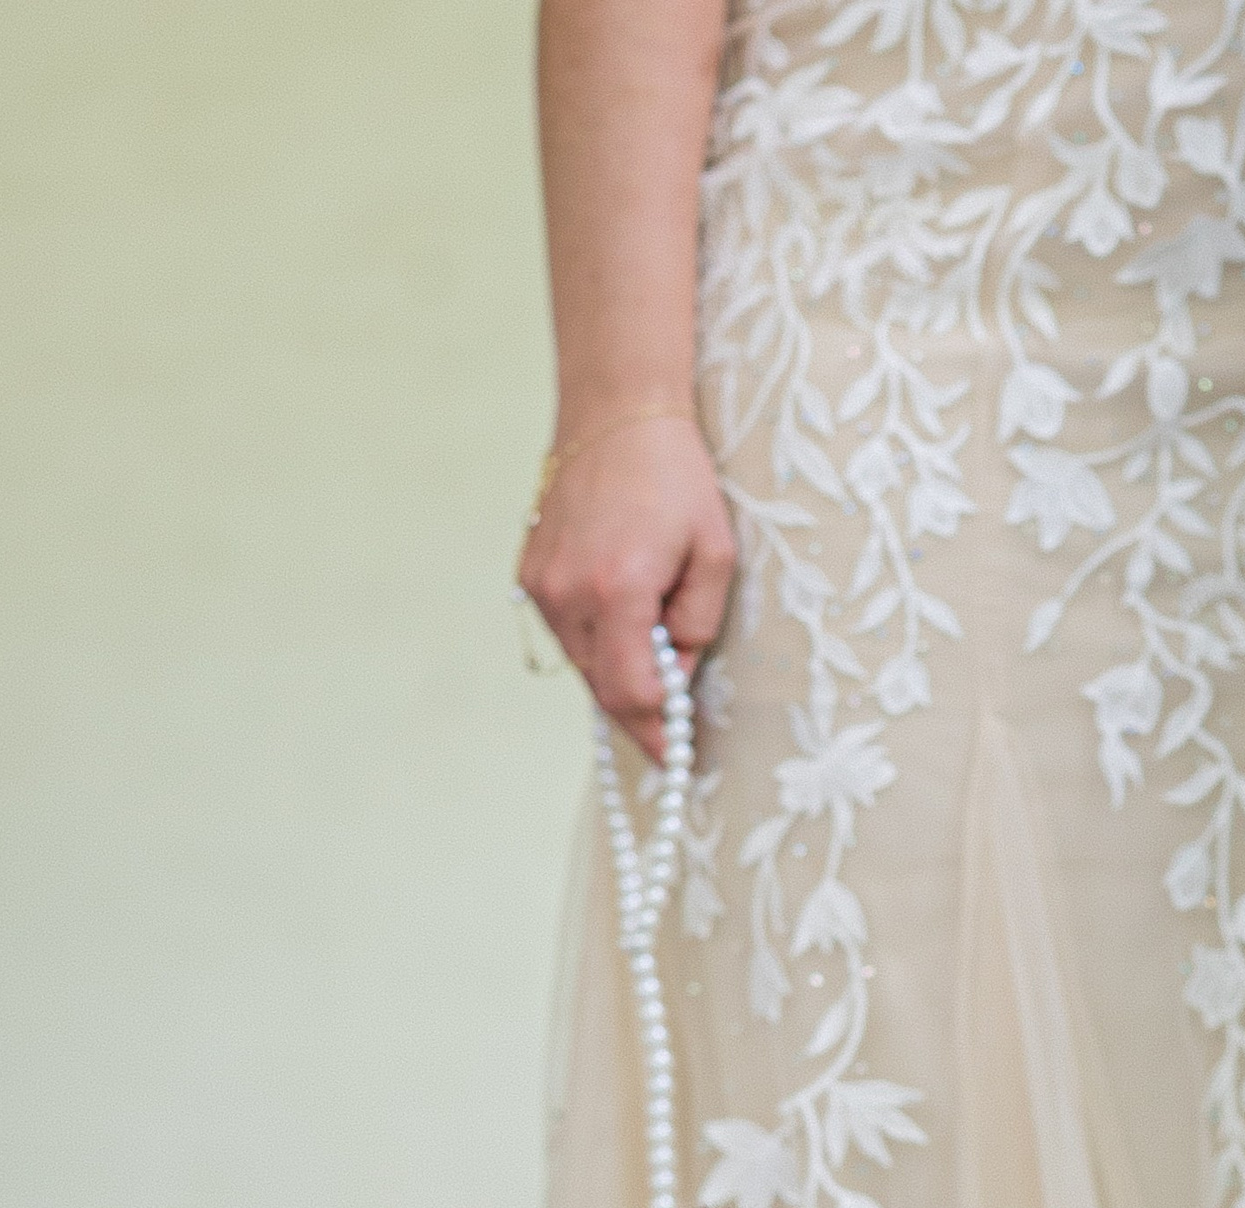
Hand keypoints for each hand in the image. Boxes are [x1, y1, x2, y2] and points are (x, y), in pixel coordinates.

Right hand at [521, 414, 735, 758]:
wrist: (614, 412)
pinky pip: (567, 633)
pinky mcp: (530, 574)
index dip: (659, 733)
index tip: (678, 759)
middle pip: (603, 688)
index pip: (634, 693)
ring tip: (657, 656)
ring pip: (582, 665)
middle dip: (640, 714)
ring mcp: (541, 585)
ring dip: (619, 675)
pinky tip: (625, 624)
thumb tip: (678, 676)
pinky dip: (597, 645)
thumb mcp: (714, 555)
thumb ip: (698, 626)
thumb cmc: (675, 477)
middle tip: (673, 735)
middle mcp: (567, 594)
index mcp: (617, 591)